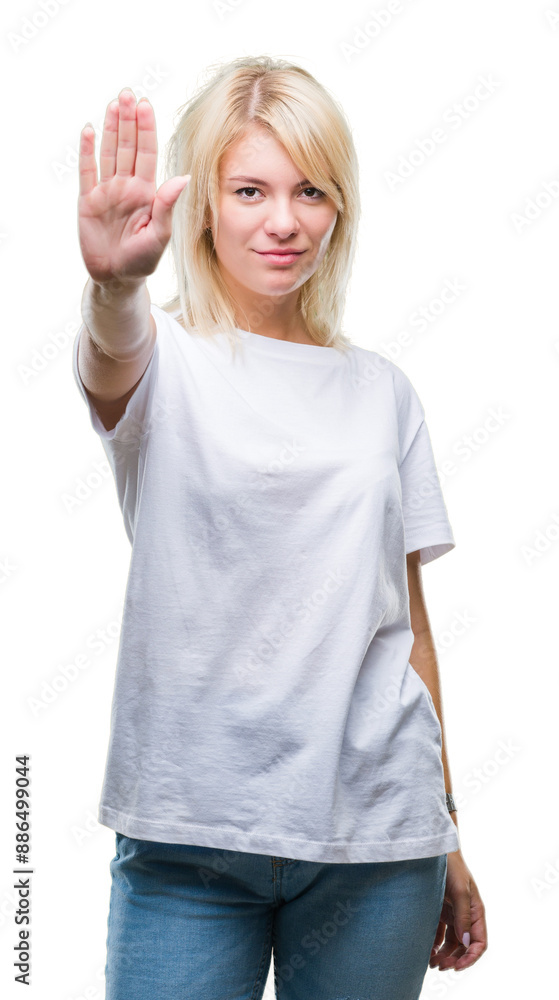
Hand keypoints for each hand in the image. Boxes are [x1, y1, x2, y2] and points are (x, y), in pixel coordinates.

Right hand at [78, 88, 189, 286]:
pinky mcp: (88, 201)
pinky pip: (87, 172)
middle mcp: (127, 187)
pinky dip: (88, 152)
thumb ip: (167, 206)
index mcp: (147, 192)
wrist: (116, 278)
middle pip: (127, 147)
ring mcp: (107, 192)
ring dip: (111, 128)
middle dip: (128, 120)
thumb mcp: (159, 235)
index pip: (146, 154)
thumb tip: (184, 178)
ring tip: (113, 103)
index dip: (146, 129)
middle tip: (128, 93)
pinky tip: (90, 131)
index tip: (145, 105)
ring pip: (109, 153)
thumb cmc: (142, 260)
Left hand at [429, 849, 487, 970]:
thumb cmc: (451, 866)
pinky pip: (439, 934)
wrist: (433, 849)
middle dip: (454, 959)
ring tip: (431, 963)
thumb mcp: (459, 890)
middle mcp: (466, 916)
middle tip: (439, 966)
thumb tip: (466, 942)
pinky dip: (434, 945)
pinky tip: (426, 951)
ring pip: (451, 943)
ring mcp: (452, 914)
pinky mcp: (439, 911)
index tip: (456, 967)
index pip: (479, 943)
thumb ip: (463, 916)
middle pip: (464, 946)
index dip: (470, 958)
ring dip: (443, 955)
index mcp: (476, 912)